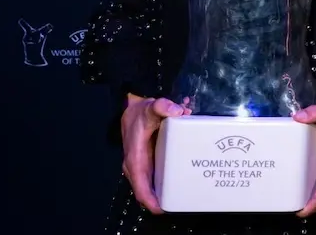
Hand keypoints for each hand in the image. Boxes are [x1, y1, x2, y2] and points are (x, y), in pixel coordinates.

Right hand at [119, 94, 189, 213]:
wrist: (131, 109)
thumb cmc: (139, 113)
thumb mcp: (150, 108)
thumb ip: (162, 107)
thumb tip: (177, 110)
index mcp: (135, 160)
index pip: (141, 189)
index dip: (151, 202)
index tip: (164, 208)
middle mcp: (136, 167)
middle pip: (147, 192)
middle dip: (162, 199)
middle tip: (182, 201)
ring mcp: (142, 166)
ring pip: (152, 186)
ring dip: (164, 191)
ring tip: (184, 193)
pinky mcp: (147, 162)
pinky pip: (155, 176)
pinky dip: (166, 180)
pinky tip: (180, 178)